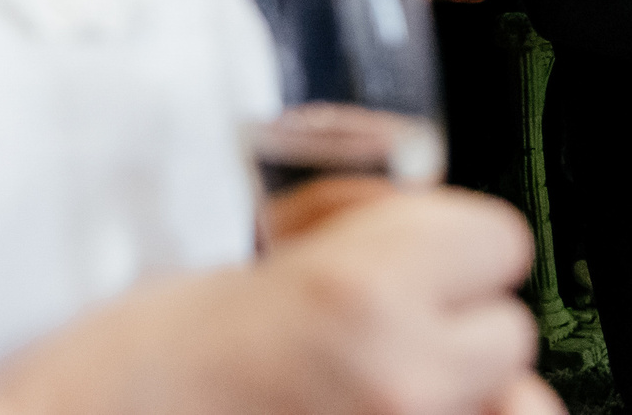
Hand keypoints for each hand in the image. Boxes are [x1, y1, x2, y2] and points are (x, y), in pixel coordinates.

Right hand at [0, 190, 557, 414]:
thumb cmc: (116, 374)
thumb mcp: (230, 263)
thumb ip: (340, 245)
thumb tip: (408, 235)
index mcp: (361, 301)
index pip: (496, 238)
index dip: (431, 233)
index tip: (371, 246)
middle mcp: (402, 389)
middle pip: (507, 330)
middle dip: (444, 317)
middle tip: (358, 323)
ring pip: (515, 406)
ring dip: (461, 391)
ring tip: (373, 381)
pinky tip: (364, 412)